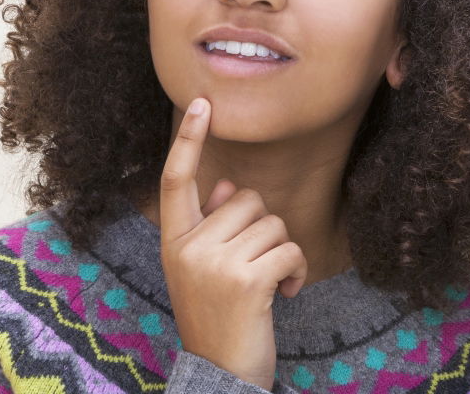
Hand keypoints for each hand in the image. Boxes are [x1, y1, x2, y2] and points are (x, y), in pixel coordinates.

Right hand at [159, 97, 307, 392]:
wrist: (219, 379)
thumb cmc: (217, 318)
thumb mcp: (202, 270)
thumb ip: (211, 225)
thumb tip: (225, 186)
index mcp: (173, 240)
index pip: (176, 180)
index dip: (189, 140)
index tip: (203, 104)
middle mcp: (188, 247)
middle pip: (246, 199)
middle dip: (262, 229)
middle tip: (253, 269)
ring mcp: (214, 263)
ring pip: (273, 222)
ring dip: (282, 252)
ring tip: (268, 286)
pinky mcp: (246, 280)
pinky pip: (289, 248)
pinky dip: (296, 270)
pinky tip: (285, 294)